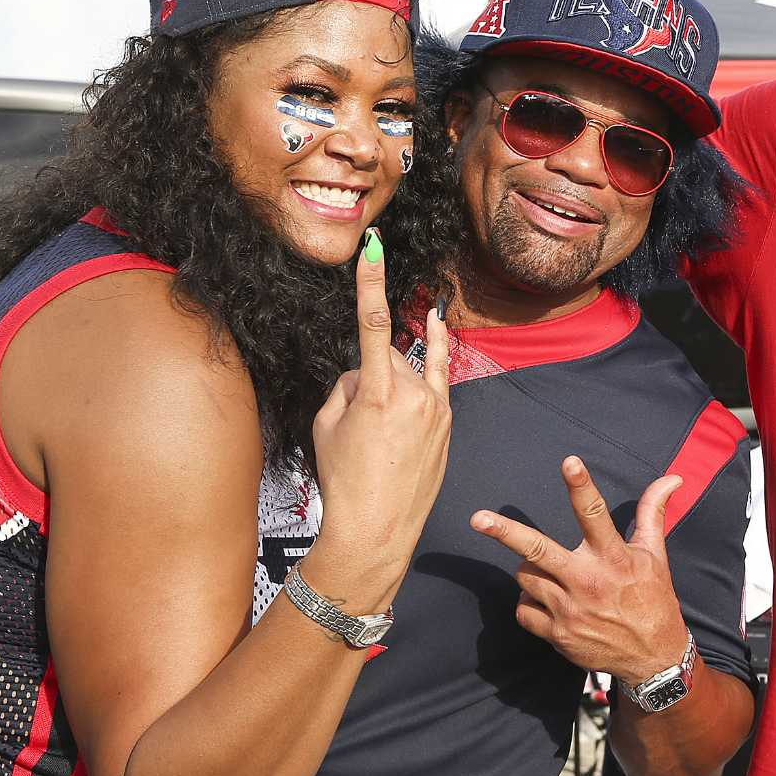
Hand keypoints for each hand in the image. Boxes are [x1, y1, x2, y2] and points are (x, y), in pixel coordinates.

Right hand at [307, 232, 452, 599]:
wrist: (378, 529)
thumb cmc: (345, 479)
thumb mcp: (327, 426)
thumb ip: (345, 387)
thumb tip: (364, 374)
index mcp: (379, 394)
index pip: (373, 324)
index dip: (371, 281)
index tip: (375, 246)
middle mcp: (415, 394)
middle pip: (385, 360)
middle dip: (367, 379)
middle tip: (355, 426)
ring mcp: (437, 408)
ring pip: (406, 376)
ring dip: (389, 391)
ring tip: (380, 435)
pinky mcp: (448, 422)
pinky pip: (435, 380)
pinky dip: (430, 354)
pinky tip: (431, 323)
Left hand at [470, 457, 691, 684]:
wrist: (653, 657)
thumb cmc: (653, 598)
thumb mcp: (655, 555)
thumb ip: (653, 513)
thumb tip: (672, 477)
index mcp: (614, 558)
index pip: (595, 515)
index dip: (581, 486)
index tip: (570, 462)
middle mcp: (588, 582)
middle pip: (538, 550)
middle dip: (506, 533)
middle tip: (478, 518)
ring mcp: (570, 610)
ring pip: (525, 577)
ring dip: (531, 571)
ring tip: (553, 574)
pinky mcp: (558, 634)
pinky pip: (524, 610)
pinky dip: (531, 602)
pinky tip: (550, 602)